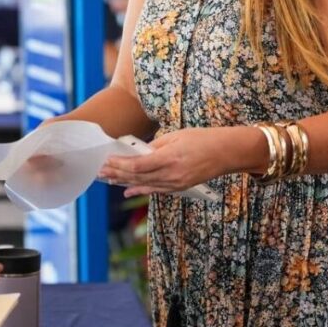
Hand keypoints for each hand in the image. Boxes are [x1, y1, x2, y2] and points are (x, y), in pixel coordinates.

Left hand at [97, 127, 231, 197]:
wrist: (227, 153)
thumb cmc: (203, 139)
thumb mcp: (177, 136)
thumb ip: (155, 146)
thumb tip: (138, 152)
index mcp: (170, 158)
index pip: (138, 165)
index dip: (120, 164)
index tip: (107, 160)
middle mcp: (172, 175)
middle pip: (138, 176)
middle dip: (117, 173)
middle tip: (100, 170)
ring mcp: (176, 183)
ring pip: (144, 185)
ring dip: (124, 182)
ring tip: (107, 179)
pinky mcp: (180, 187)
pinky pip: (156, 190)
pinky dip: (140, 190)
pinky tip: (128, 190)